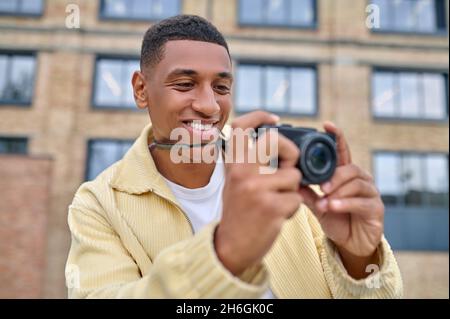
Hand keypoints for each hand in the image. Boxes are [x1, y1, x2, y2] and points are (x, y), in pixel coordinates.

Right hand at [215, 111, 303, 275]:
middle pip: (275, 140)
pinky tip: (277, 215)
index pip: (241, 127)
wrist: (230, 247)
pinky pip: (296, 198)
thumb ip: (250, 162)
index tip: (275, 119)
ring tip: (276, 201)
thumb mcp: (235, 182)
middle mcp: (241, 172)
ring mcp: (256, 189)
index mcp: (232, 164)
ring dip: (291, 190)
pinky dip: (292, 208)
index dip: (260, 116)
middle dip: (290, 152)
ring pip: (293, 175)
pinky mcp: (271, 207)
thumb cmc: (239, 212)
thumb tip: (277, 141)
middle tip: (288, 167)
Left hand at [299, 122, 383, 277]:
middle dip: (335, 176)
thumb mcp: (317, 204)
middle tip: (321, 186)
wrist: (350, 244)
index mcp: (345, 175)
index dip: (337, 137)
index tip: (327, 125)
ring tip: (325, 201)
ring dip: (338, 191)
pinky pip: (361, 202)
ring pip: (357, 183)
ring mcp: (370, 193)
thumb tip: (289, 179)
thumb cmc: (335, 219)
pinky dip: (345, 203)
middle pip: (350, 168)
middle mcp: (361, 179)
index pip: (343, 152)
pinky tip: (332, 207)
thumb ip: (307, 192)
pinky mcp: (375, 209)